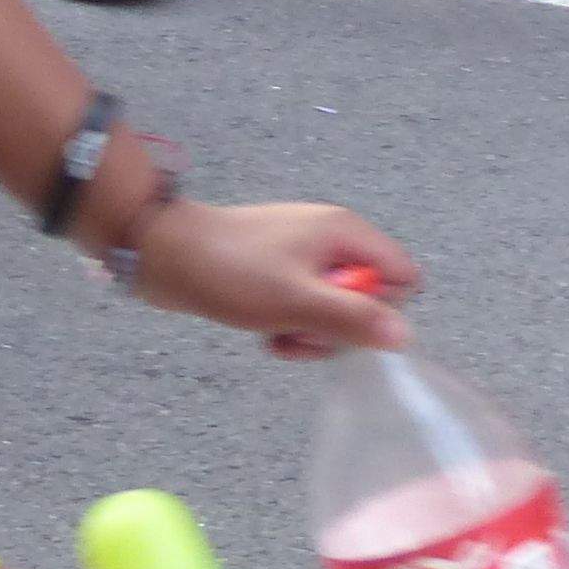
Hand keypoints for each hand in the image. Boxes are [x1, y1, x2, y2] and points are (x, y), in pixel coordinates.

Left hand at [129, 199, 418, 356]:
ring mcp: (305, 255)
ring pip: (337, 310)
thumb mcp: (297, 301)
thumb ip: (353, 318)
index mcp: (345, 233)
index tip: (346, 320)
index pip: (403, 277)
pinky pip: (307, 309)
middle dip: (340, 327)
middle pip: (370, 299)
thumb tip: (405, 335)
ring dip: (312, 333)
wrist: (164, 254)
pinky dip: (292, 325)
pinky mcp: (280, 272)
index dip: (382, 308)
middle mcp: (331, 239)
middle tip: (302, 330)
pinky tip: (266, 333)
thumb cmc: (231, 272)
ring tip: (278, 334)